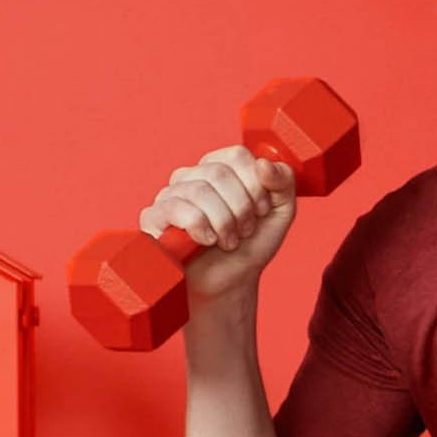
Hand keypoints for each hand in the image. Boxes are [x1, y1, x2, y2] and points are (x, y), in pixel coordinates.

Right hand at [138, 145, 297, 302]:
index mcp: (220, 167)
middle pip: (218, 173)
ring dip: (223, 223)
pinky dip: (200, 228)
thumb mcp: (281, 211)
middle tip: (245, 231)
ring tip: (229, 241)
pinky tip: (207, 241)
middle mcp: (192, 175)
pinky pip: (175, 208)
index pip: (236, 155)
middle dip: (241, 209)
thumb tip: (263, 163)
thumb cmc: (251, 245)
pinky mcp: (153, 217)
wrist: (232, 281)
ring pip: (199, 191)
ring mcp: (170, 194)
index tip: (261, 211)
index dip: (255, 186)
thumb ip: (283, 181)